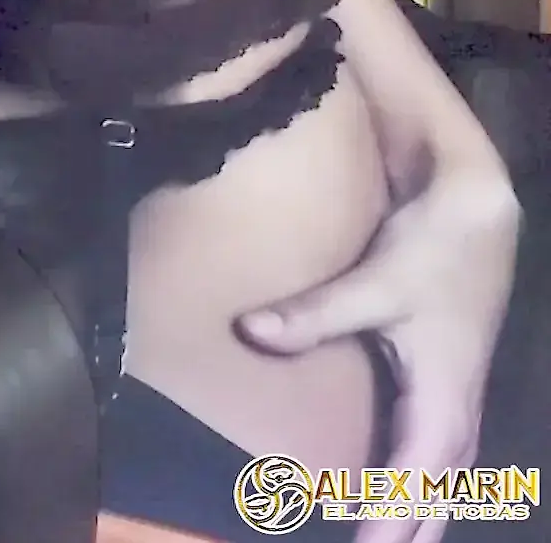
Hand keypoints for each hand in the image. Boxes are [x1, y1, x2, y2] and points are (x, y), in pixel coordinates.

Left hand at [236, 183, 519, 542]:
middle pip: (437, 497)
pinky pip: (437, 460)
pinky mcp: (449, 389)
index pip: (415, 481)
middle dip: (407, 534)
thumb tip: (251, 331)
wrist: (474, 213)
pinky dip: (419, 489)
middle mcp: (457, 411)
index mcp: (445, 399)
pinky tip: (395, 502)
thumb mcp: (374, 282)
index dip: (390, 522)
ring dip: (416, 519)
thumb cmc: (431, 251)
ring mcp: (458, 402)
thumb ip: (314, 313)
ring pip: (442, 482)